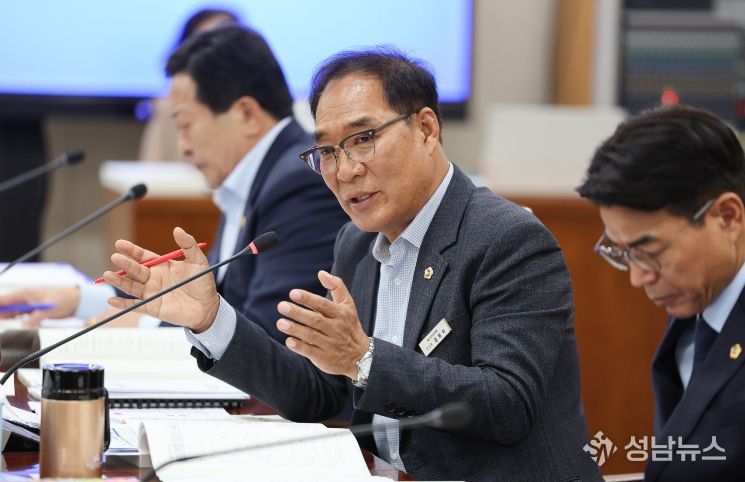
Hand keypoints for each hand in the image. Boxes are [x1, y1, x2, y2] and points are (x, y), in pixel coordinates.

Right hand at [0, 287, 79, 326]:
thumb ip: (36, 318)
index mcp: (25, 294)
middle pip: (5, 306)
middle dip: (1, 312)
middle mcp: (25, 298)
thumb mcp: (49, 310)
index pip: (4, 299)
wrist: (76, 301)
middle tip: (1, 320)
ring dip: (6, 317)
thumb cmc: (64, 300)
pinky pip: (19, 316)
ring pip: (11, 312)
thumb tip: (25, 325)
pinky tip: (14, 324)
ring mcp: (28, 304)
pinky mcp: (32, 310)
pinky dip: (16, 320)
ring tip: (3, 321)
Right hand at [104, 227, 219, 332]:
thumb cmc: (202, 282)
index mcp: (162, 266)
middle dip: (125, 264)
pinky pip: (136, 306)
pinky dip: (123, 304)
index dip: (131, 250)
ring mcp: (152, 294)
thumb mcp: (198, 261)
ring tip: (108, 275)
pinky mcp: (153, 308)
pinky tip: (112, 301)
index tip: (119, 244)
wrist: (208, 306)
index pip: (143, 257)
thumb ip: (188, 246)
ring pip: (132, 287)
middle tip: (115, 258)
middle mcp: (153, 279)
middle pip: (135, 270)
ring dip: (120, 282)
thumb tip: (177, 229)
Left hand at [276, 270, 369, 377]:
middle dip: (297, 313)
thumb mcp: (348, 305)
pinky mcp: (324, 358)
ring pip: (311, 336)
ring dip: (295, 329)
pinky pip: (310, 352)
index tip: (293, 293)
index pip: (323, 304)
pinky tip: (289, 341)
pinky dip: (299, 347)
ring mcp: (330, 344)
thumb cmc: (349, 326)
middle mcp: (336, 329)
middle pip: (315, 320)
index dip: (308, 298)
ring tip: (280, 323)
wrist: (360, 355)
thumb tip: (321, 273)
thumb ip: (337, 287)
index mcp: (341, 314)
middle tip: (281, 306)